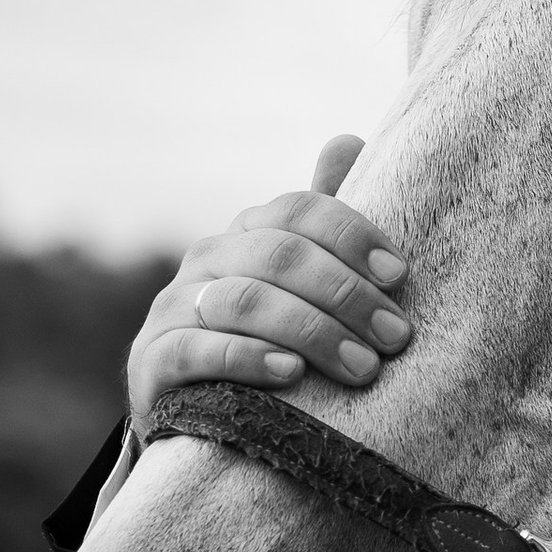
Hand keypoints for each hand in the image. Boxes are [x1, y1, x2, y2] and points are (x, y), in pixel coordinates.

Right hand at [127, 136, 411, 426]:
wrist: (199, 411)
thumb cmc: (270, 338)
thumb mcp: (301, 283)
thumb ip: (325, 224)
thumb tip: (347, 140)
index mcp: (248, 231)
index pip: (299, 211)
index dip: (351, 236)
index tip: (400, 275)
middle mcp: (207, 258)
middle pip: (279, 256)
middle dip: (346, 295)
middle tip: (394, 336)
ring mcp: (173, 307)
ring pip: (244, 301)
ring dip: (312, 331)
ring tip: (362, 366)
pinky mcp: (151, 359)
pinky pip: (196, 350)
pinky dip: (247, 358)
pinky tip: (290, 373)